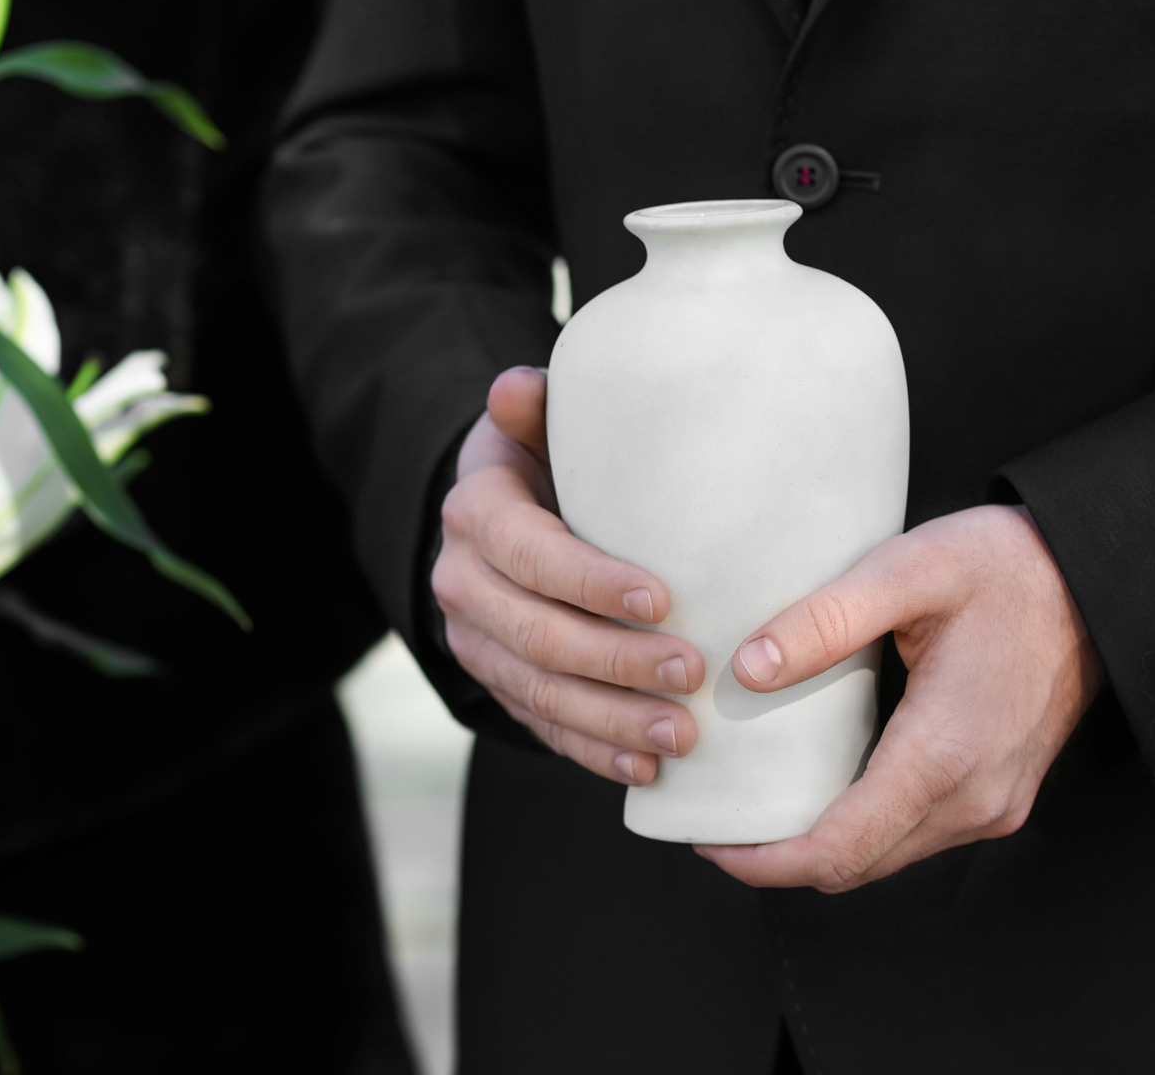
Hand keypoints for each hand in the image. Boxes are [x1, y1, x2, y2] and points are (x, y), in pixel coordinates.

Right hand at [432, 366, 705, 784]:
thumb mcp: (537, 426)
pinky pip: (540, 726)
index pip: (529, 553)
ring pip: (539, 692)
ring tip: (682, 735)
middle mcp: (462, 582)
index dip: (590, 581)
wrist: (500, 514)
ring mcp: (475, 641)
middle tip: (693, 674)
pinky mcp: (495, 683)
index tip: (664, 598)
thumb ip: (536, 407)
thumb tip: (520, 386)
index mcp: (475, 514)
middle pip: (537, 635)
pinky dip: (593, 751)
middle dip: (616, 663)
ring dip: (612, 720)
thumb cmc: (544, 461)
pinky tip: (646, 769)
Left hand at [697, 505, 1103, 891]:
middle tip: (717, 820)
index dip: (762, 860)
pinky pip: (911, 836)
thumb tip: (747, 670)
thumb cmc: (1005, 568)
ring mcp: (991, 805)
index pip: (837, 849)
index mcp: (943, 753)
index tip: (709, 840)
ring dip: (817, 846)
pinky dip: (857, 829)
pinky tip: (815, 789)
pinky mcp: (996, 796)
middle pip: (854, 867)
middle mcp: (973, 799)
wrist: (1095, 580)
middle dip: (777, 858)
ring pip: (883, 858)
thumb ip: (824, 619)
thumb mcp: (908, 569)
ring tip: (754, 804)